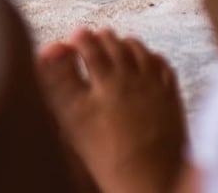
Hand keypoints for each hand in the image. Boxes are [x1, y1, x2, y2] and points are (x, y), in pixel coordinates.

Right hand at [37, 26, 186, 192]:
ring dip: (119, 43)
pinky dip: (146, 56)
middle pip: (106, 42)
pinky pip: (157, 59)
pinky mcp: (170, 90)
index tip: (68, 42)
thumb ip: (61, 83)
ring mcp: (149, 83)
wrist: (152, 182)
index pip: (83, 47)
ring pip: (132, 45)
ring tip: (111, 47)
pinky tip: (139, 62)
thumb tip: (48, 49)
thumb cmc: (108, 162)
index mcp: (97, 90)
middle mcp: (122, 81)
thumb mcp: (74, 125)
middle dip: (93, 38)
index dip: (75, 41)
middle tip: (87, 39)